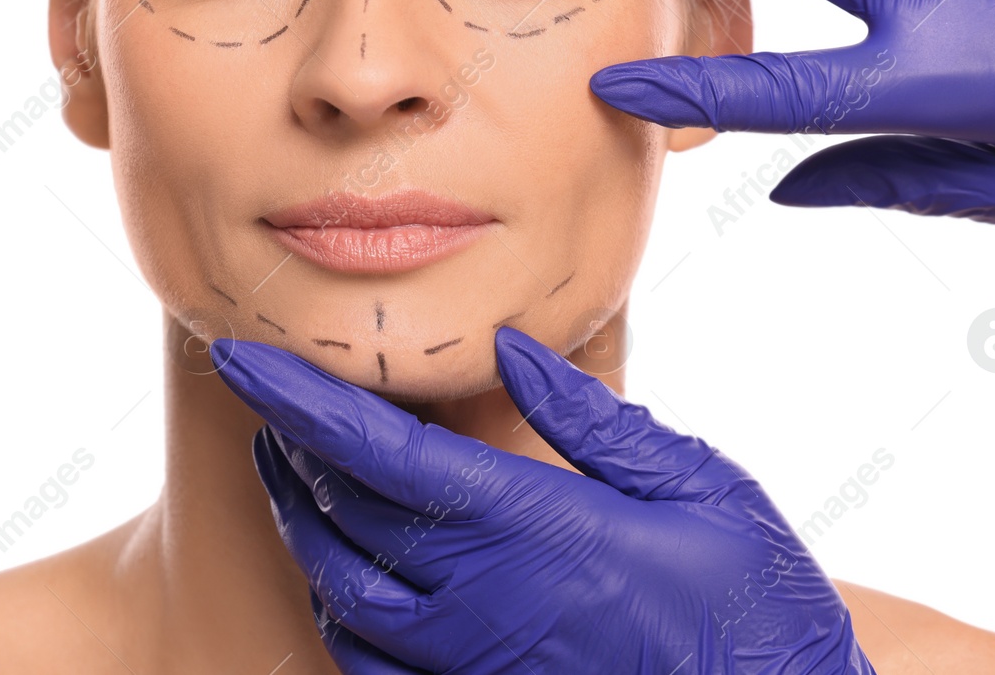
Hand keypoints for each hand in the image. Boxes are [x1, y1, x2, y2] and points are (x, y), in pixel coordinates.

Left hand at [210, 327, 874, 673]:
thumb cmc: (754, 607)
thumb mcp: (699, 489)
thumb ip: (594, 420)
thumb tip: (512, 351)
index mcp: (534, 531)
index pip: (378, 452)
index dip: (297, 400)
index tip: (240, 356)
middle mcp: (481, 606)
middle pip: (339, 519)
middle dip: (289, 452)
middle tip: (271, 402)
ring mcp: (471, 672)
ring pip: (338, 596)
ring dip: (302, 528)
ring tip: (294, 474)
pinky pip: (368, 666)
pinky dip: (337, 608)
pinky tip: (345, 575)